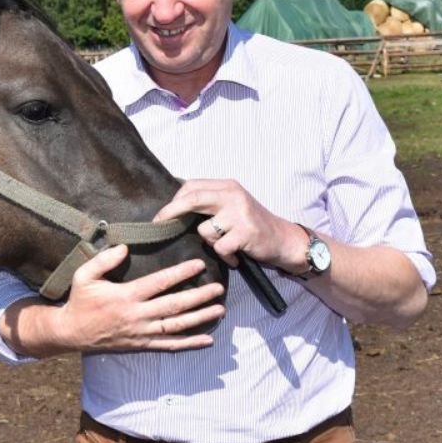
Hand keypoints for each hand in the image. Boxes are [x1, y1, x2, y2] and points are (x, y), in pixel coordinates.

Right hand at [50, 244, 225, 351]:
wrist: (72, 332)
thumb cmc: (80, 301)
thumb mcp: (84, 275)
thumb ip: (104, 260)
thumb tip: (125, 248)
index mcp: (125, 296)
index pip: (159, 283)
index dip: (180, 273)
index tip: (198, 265)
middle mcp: (137, 316)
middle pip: (174, 305)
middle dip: (199, 296)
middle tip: (218, 288)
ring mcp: (141, 333)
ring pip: (177, 326)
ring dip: (200, 318)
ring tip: (220, 309)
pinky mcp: (142, 345)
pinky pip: (170, 346)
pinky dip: (190, 344)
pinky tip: (208, 340)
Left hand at [152, 179, 304, 272]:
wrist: (284, 240)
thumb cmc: (251, 225)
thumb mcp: (232, 206)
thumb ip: (209, 203)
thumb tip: (174, 208)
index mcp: (227, 186)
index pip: (192, 186)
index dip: (174, 201)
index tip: (161, 216)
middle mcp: (233, 195)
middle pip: (192, 199)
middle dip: (170, 212)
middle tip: (157, 224)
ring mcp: (240, 213)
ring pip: (204, 230)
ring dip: (211, 243)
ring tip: (226, 246)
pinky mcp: (246, 232)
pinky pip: (219, 247)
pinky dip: (225, 256)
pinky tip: (235, 256)